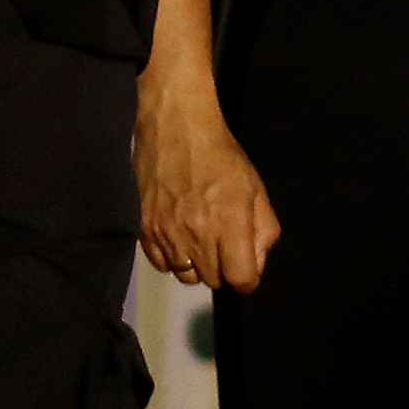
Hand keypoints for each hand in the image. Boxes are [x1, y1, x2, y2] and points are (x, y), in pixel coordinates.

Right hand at [134, 65, 279, 290]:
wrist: (175, 127)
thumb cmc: (222, 156)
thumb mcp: (256, 190)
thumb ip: (264, 231)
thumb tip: (255, 263)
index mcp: (229, 224)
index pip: (241, 280)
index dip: (248, 278)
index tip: (245, 264)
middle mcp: (197, 235)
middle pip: (213, 280)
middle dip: (223, 269)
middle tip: (223, 244)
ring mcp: (167, 233)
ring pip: (186, 275)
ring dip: (197, 265)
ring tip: (199, 240)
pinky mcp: (144, 227)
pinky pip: (161, 264)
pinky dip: (172, 258)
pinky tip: (178, 237)